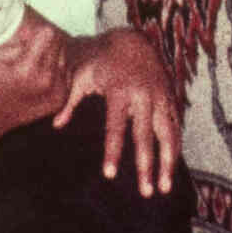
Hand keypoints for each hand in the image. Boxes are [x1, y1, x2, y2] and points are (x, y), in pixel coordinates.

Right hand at [0, 11, 71, 130]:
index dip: (39, 32)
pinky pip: (67, 75)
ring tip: (36, 64)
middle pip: (60, 44)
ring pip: (66, 58)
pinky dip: (57, 72)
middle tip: (33, 50)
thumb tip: (39, 29)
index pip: (49, 34)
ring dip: (54, 57)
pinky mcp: (60, 100)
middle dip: (48, 43)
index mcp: (28, 67)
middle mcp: (46, 80)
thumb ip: (22, 39)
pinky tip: (42, 77)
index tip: (31, 38)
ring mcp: (55, 92)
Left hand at [56, 27, 181, 195]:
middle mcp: (143, 96)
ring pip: (168, 134)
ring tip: (165, 188)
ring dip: (168, 162)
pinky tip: (172, 168)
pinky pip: (175, 126)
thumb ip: (70, 100)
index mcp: (120, 91)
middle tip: (146, 192)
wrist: (132, 39)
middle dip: (146, 166)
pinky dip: (174, 147)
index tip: (109, 175)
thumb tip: (56, 124)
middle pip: (146, 137)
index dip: (112, 152)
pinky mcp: (170, 98)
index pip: (116, 128)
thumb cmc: (101, 60)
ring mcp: (160, 97)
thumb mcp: (81, 75)